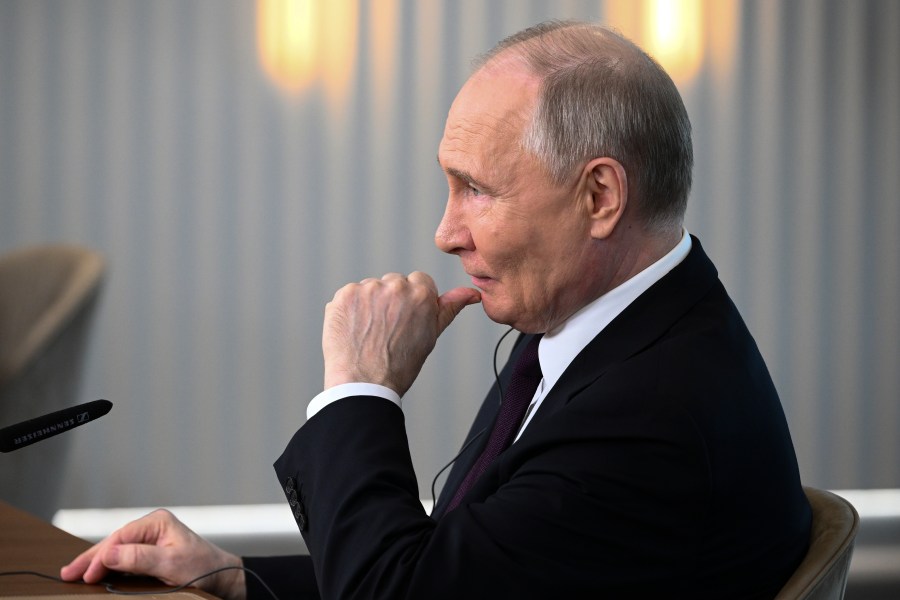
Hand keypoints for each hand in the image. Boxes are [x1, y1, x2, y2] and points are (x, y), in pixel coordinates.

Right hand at [60, 509, 246, 599]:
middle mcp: (153, 526)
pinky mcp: (152, 551)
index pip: (120, 537)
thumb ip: (139, 558)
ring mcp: (152, 538)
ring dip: (97, 562)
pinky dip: (109, 566)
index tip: (87, 575)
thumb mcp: (171, 563)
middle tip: (67, 574)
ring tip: (74, 573)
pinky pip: (125, 557)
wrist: (223, 577)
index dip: (101, 556)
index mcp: (158, 522)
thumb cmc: (203, 568)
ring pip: (117, 549)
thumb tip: (109, 553)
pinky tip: (96, 573)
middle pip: (115, 541)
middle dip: (91, 558)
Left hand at [323, 271, 480, 395]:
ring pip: (371, 288)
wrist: (364, 385)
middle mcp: (395, 286)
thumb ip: (450, 307)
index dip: (412, 302)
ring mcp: (367, 289)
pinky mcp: (344, 295)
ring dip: (369, 304)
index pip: (419, 281)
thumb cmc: (400, 366)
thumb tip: (471, 294)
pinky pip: (349, 295)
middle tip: (387, 329)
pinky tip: (354, 330)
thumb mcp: (431, 335)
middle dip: (391, 300)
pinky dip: (350, 310)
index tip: (406, 320)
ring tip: (369, 332)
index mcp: (421, 293)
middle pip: (394, 282)